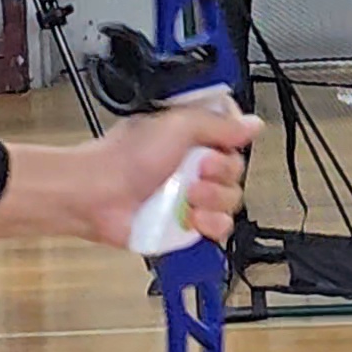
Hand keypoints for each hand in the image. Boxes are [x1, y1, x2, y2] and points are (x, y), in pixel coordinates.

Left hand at [82, 97, 257, 251]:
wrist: (98, 196)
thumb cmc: (122, 158)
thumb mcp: (177, 124)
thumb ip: (218, 123)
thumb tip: (252, 124)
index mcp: (192, 136)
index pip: (234, 138)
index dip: (232, 143)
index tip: (218, 145)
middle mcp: (193, 165)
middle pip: (236, 171)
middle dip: (220, 172)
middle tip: (197, 170)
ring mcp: (190, 195)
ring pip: (231, 200)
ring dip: (213, 199)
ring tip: (188, 196)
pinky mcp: (186, 224)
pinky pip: (219, 227)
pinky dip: (209, 224)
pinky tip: (190, 216)